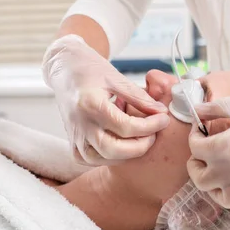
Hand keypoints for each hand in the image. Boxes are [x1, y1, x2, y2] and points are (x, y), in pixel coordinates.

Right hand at [42, 34, 169, 164]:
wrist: (65, 69)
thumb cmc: (89, 69)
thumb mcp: (116, 78)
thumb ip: (139, 97)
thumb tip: (161, 112)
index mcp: (91, 104)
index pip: (126, 126)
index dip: (150, 126)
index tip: (164, 119)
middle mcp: (80, 124)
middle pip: (113, 150)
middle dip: (140, 146)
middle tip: (153, 134)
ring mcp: (74, 135)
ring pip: (101, 159)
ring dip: (125, 155)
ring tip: (139, 139)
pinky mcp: (72, 141)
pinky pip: (89, 159)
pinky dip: (108, 157)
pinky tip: (121, 146)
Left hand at [187, 71, 229, 220]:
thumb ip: (214, 108)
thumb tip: (197, 109)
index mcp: (227, 147)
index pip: (196, 149)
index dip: (195, 137)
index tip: (201, 130)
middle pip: (201, 180)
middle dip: (197, 165)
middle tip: (202, 154)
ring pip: (222, 200)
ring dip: (216, 187)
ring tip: (220, 173)